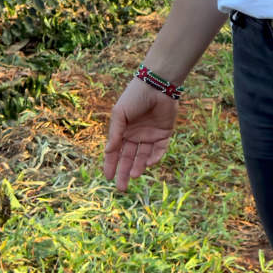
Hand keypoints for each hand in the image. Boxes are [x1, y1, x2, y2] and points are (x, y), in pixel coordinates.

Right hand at [102, 77, 179, 191]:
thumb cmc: (135, 96)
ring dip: (139, 167)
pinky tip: (149, 163)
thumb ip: (115, 133)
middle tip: (122, 188)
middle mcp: (136, 135)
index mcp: (123, 130)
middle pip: (129, 158)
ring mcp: (150, 135)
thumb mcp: (120, 114)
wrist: (157, 84)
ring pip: (144, 156)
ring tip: (134, 175)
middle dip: (124, 172)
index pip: (115, 151)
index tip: (108, 178)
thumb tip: (108, 152)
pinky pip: (159, 149)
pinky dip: (155, 157)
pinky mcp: (164, 133)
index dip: (111, 164)